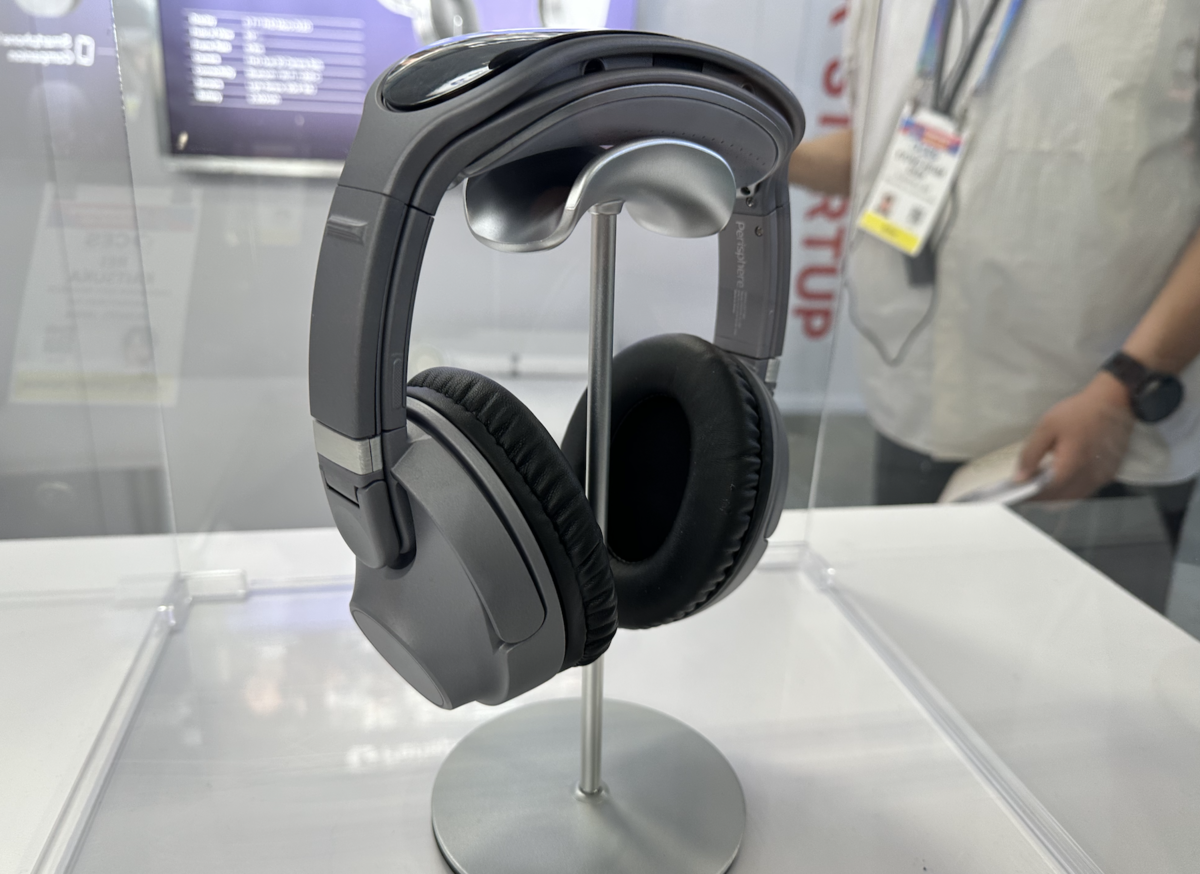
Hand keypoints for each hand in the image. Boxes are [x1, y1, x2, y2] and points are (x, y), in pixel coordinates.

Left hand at [1016, 373, 1134, 500]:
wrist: (1114, 401)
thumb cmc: (1079, 412)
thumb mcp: (1047, 427)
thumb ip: (1031, 454)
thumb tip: (1019, 477)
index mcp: (1072, 466)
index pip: (1046, 492)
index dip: (1029, 495)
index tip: (1015, 493)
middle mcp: (1088, 478)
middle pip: (1060, 499)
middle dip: (1040, 498)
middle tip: (1024, 489)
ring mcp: (1101, 478)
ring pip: (1073, 497)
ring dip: (1055, 496)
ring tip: (1038, 486)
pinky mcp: (1108, 474)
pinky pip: (1085, 490)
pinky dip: (1069, 491)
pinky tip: (1058, 481)